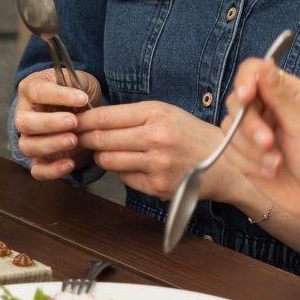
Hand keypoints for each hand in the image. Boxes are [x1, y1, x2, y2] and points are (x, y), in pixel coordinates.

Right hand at [14, 68, 102, 179]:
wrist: (80, 110)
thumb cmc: (75, 91)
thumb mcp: (78, 79)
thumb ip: (76, 85)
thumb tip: (80, 98)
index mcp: (30, 90)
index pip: (37, 92)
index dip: (59, 95)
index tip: (83, 98)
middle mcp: (24, 114)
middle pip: (24, 123)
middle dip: (49, 123)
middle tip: (74, 122)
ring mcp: (29, 138)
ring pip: (27, 147)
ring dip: (51, 145)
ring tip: (74, 140)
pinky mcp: (39, 159)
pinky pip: (37, 170)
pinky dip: (52, 170)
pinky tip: (70, 163)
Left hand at [72, 97, 226, 199]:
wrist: (225, 162)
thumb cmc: (191, 134)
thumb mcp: (166, 112)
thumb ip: (132, 115)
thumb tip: (94, 118)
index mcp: (156, 113)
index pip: (105, 116)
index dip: (84, 120)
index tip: (74, 122)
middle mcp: (156, 138)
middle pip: (101, 140)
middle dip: (85, 139)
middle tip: (79, 138)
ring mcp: (157, 164)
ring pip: (109, 161)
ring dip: (103, 157)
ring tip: (109, 151)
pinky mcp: (158, 186)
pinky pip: (125, 178)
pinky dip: (124, 172)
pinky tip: (136, 166)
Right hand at [230, 58, 299, 223]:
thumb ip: (280, 96)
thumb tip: (266, 63)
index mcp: (286, 93)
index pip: (252, 71)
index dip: (244, 81)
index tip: (246, 98)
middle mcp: (267, 108)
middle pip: (236, 101)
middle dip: (249, 125)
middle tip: (268, 143)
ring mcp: (254, 132)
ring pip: (229, 128)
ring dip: (250, 149)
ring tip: (276, 163)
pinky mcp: (245, 154)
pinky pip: (228, 151)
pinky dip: (247, 163)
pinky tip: (270, 171)